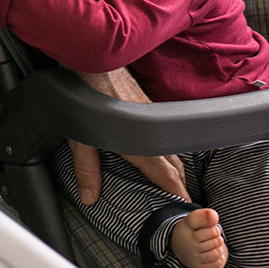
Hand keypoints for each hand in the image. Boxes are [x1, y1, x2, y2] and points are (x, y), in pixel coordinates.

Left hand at [71, 69, 188, 204]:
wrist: (94, 61)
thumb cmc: (86, 99)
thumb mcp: (81, 140)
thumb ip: (87, 169)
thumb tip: (90, 197)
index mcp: (139, 145)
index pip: (167, 175)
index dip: (178, 192)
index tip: (188, 206)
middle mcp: (151, 131)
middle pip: (176, 162)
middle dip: (181, 182)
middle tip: (183, 198)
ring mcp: (152, 114)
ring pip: (172, 144)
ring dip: (176, 163)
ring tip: (174, 178)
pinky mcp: (146, 102)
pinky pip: (164, 129)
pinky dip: (167, 143)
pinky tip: (158, 146)